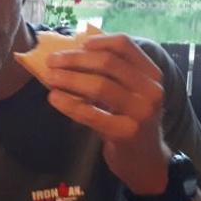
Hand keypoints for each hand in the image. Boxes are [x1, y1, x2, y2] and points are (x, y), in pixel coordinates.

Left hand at [44, 33, 170, 193]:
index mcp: (151, 74)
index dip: (97, 41)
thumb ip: (109, 73)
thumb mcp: (128, 92)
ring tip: (49, 77)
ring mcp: (141, 112)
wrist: (145, 159)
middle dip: (74, 60)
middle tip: (51, 61)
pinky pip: (91, 113)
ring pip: (99, 86)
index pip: (125, 45)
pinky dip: (69, 104)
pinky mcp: (126, 132)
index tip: (76, 44)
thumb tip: (71, 51)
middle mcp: (151, 90)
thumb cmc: (129, 120)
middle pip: (108, 63)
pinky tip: (54, 98)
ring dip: (69, 79)